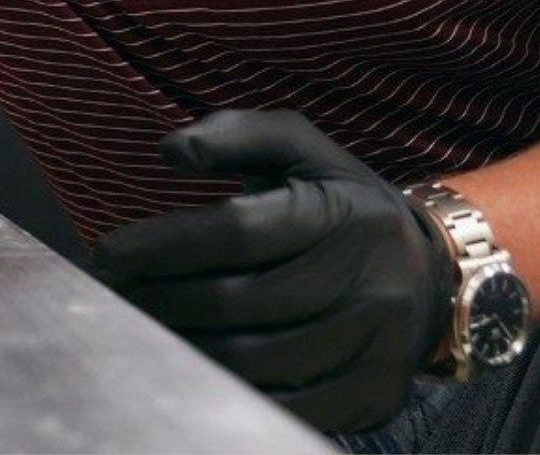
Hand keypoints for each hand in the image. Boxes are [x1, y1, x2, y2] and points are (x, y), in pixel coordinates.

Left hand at [92, 110, 455, 433]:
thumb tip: (172, 150)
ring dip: (183, 346)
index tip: (109, 252)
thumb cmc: (338, 202)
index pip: (237, 230)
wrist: (430, 274)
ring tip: (141, 328)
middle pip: (237, 300)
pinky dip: (228, 390)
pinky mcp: (374, 396)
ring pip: (254, 360)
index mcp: (343, 212)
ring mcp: (375, 344)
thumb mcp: (299, 148)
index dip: (164, 243)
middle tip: (115, 296)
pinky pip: (285, 406)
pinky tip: (190, 366)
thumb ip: (235, 134)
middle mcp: (368, 280)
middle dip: (160, 298)